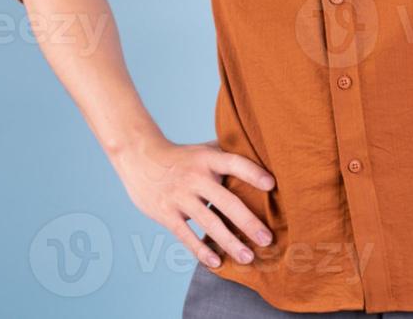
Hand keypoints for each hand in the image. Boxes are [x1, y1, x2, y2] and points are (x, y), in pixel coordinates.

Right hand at [111, 132, 275, 268]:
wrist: (139, 158)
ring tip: (248, 257)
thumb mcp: (204, 149)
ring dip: (230, 243)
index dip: (253, 173)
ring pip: (209, 223)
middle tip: (267, 239)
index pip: (234, 163)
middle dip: (248, 222)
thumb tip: (263, 156)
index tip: (272, 185)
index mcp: (208, 159)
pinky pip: (186, 235)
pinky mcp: (167, 213)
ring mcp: (180, 196)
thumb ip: (229, 153)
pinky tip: (217, 263)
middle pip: (226, 201)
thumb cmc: (182, 156)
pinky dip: (201, 250)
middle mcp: (196, 177)